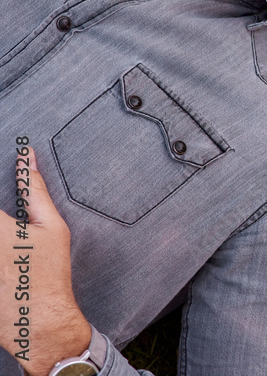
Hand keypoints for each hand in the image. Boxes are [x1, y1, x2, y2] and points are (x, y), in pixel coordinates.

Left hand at [2, 146, 90, 375]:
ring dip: (1, 243)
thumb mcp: (51, 226)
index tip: (5, 212)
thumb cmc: (49, 271)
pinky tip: (6, 260)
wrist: (37, 318)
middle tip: (13, 233)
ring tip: (12, 249)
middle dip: (2, 224)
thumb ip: (34, 189)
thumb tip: (27, 157)